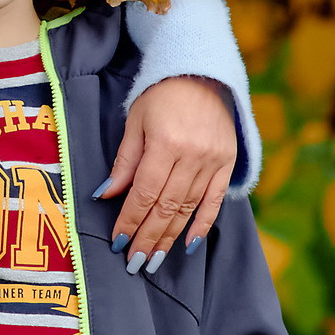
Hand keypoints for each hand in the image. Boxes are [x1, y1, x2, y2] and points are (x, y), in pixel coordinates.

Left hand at [97, 73, 236, 264]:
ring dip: (170, 237)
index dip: (130, 220)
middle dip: (148, 237)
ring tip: (154, 259)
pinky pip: (214, 201)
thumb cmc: (161, 95)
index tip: (117, 241)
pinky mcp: (227, 163)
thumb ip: (125, 161)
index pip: (144, 193)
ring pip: (188, 208)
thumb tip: (107, 195)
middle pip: (167, 207)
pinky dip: (202, 224)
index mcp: (166, 143)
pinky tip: (188, 245)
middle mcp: (193, 155)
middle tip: (133, 262)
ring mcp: (214, 161)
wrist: (202, 72)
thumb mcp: (135, 122)